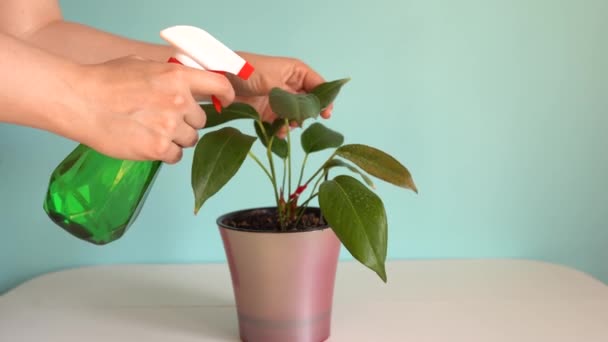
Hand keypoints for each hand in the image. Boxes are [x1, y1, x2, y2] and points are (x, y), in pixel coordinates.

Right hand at [73, 56, 234, 163]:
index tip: (225, 102)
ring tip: (150, 131)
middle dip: (186, 122)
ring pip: (190, 140)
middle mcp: (179, 101)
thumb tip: (183, 83)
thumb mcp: (141, 65)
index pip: (219, 84)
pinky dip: (165, 153)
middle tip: (162, 120)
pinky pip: (176, 156)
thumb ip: (168, 75)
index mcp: (177, 77)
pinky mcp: (158, 148)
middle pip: (200, 120)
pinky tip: (147, 144)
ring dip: (176, 139)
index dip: (225, 95)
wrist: (79, 101)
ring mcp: (169, 126)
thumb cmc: (104, 80)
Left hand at [228, 52, 332, 135]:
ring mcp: (280, 100)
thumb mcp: (272, 81)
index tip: (326, 114)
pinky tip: (277, 132)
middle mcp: (291, 86)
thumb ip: (291, 98)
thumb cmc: (247, 71)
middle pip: (309, 103)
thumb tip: (304, 113)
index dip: (325, 99)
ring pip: (296, 116)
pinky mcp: (269, 112)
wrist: (220, 78)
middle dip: (307, 115)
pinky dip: (281, 130)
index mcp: (296, 72)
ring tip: (288, 127)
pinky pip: (281, 124)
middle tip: (302, 122)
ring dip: (294, 124)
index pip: (318, 85)